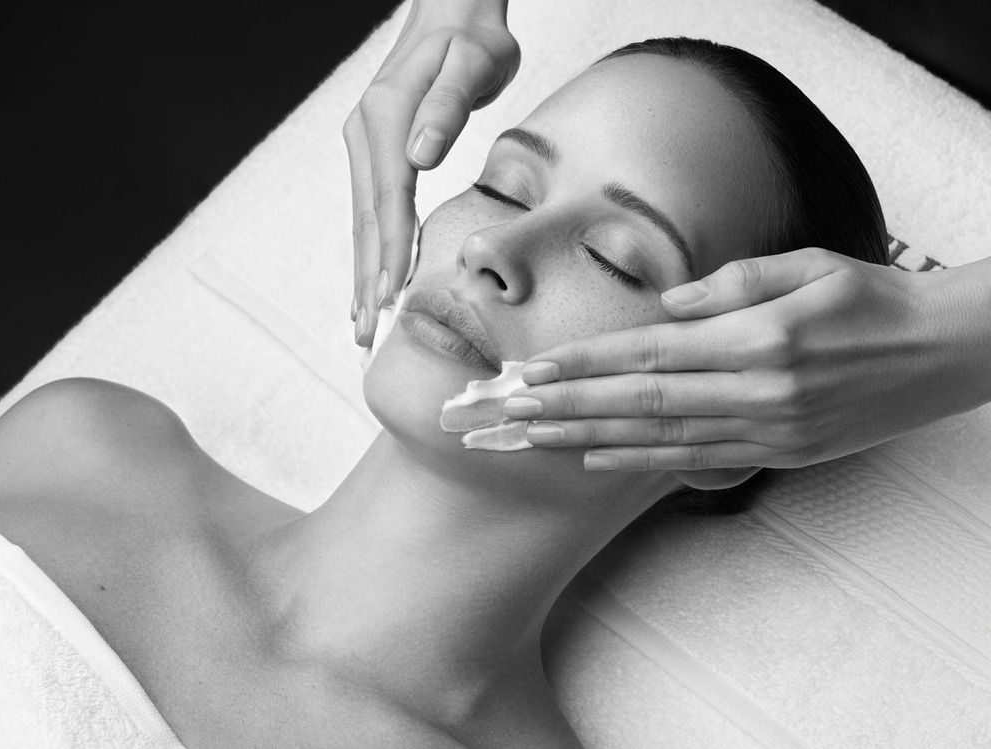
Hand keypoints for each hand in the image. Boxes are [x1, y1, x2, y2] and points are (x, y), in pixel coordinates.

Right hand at [344, 0, 519, 346]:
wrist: (452, 12)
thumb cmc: (472, 38)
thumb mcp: (472, 62)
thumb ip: (447, 106)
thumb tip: (421, 155)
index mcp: (387, 118)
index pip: (389, 198)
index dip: (391, 251)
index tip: (391, 298)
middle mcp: (366, 134)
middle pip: (366, 221)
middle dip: (368, 280)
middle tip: (367, 334)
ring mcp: (364, 144)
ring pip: (361, 222)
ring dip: (361, 274)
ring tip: (360, 323)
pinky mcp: (373, 151)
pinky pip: (367, 212)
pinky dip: (367, 252)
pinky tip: (366, 282)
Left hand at [505, 248, 990, 470]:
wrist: (945, 353)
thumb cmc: (874, 299)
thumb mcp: (807, 267)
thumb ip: (731, 284)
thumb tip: (667, 307)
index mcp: (758, 339)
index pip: (647, 353)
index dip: (582, 364)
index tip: (530, 369)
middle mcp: (756, 392)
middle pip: (638, 402)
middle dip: (564, 407)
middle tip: (505, 412)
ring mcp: (766, 431)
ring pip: (657, 439)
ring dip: (586, 440)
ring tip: (531, 441)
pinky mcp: (778, 453)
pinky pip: (694, 461)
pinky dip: (638, 463)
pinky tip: (595, 461)